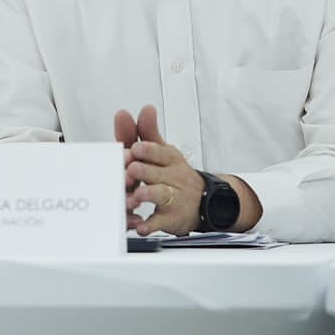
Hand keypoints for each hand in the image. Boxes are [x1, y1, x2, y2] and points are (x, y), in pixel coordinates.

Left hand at [117, 104, 202, 234]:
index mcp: (169, 158)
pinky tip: (141, 226)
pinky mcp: (172, 217)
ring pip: (160, 194)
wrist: (203, 201)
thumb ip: (149, 132)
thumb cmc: (175, 174)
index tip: (134, 149)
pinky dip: (150, 224)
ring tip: (136, 196)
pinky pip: (160, 221)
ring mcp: (173, 197)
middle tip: (130, 170)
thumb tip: (145, 109)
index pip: (159, 151)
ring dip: (146, 194)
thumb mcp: (164, 152)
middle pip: (156, 172)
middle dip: (142, 171)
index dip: (146, 150)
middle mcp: (173, 176)